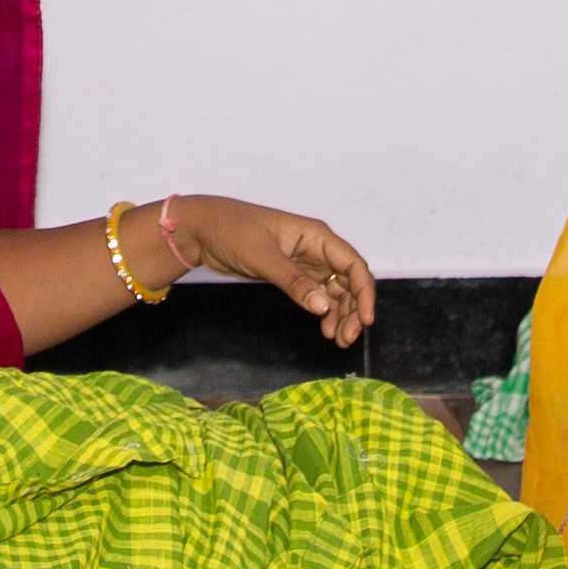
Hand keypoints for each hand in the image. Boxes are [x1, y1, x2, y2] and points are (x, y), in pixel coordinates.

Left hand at [175, 198, 377, 345]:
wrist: (202, 230)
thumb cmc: (232, 231)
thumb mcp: (262, 257)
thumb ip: (293, 281)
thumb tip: (323, 306)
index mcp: (315, 235)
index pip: (353, 264)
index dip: (364, 292)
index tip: (365, 320)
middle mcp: (316, 248)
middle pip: (348, 280)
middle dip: (354, 309)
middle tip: (347, 338)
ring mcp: (306, 262)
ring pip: (336, 290)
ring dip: (341, 313)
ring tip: (338, 339)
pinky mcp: (293, 274)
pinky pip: (318, 293)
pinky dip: (325, 311)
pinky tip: (325, 327)